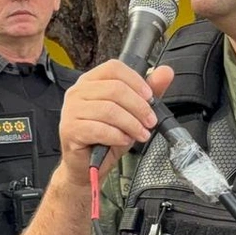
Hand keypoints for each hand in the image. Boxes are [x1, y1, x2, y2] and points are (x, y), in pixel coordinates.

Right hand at [57, 60, 174, 180]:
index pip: (114, 68)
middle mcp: (77, 92)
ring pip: (109, 110)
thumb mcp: (131, 112)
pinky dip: (117, 135)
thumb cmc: (106, 137)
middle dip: (138, 107)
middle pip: (114, 89)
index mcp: (91, 81)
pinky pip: (99, 129)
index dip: (136, 81)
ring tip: (141, 134)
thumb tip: (165, 72)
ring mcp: (71, 110)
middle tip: (150, 121)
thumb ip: (147, 92)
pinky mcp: (70, 129)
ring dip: (131, 124)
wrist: (87, 166)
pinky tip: (124, 140)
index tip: (150, 97)